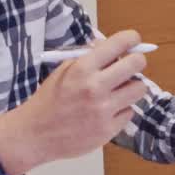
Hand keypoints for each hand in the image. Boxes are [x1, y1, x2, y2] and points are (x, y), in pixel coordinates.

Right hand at [0, 30, 149, 174]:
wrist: (34, 134)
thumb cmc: (49, 100)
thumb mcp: (63, 70)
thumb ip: (88, 57)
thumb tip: (113, 46)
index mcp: (82, 68)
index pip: (119, 44)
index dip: (131, 39)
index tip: (134, 41)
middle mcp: (95, 87)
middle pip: (137, 63)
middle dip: (136, 62)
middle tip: (131, 66)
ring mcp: (103, 109)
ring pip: (139, 88)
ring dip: (132, 87)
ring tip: (118, 91)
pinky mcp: (108, 130)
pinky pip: (129, 112)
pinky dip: (122, 110)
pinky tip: (107, 112)